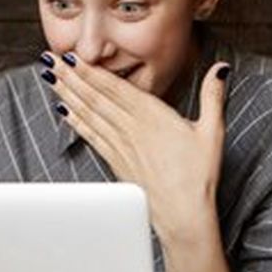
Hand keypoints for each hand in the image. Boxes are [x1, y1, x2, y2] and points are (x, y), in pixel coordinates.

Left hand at [40, 51, 230, 241]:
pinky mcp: (116, 162)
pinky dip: (76, 121)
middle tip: (50, 59)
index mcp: (152, 116)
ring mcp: (120, 146)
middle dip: (71, 76)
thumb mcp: (212, 130)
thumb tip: (221, 69)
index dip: (92, 71)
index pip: (115, 87)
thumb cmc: (198, 175)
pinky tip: (64, 111)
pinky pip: (91, 136)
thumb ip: (212, 96)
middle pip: (95, 97)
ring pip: (89, 114)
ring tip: (51, 78)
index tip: (73, 55)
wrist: (183, 215)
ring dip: (68, 94)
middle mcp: (131, 128)